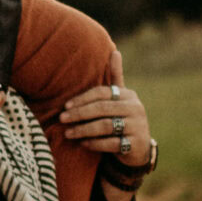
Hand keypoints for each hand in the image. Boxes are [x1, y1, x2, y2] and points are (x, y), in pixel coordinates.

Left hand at [56, 49, 151, 181]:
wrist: (138, 148)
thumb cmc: (122, 118)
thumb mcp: (120, 99)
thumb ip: (116, 78)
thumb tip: (115, 52)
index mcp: (129, 95)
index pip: (103, 92)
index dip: (83, 98)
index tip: (65, 105)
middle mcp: (135, 109)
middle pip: (102, 108)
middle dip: (80, 113)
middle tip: (62, 118)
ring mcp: (137, 127)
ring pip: (106, 126)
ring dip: (84, 130)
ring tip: (68, 133)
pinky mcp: (134, 145)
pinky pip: (111, 144)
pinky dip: (95, 144)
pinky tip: (82, 143)